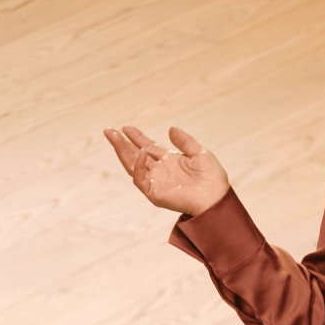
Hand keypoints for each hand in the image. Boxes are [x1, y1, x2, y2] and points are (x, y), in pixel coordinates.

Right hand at [105, 125, 230, 217]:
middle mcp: (159, 171)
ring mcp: (155, 182)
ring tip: (114, 137)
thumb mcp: (199, 152)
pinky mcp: (154, 194)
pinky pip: (140, 179)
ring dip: (121, 151)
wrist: (216, 197)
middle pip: (135, 155)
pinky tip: (140, 152)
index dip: (136, 137)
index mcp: (168, 160)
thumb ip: (185, 141)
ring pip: (132, 165)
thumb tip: (171, 128)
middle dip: (121, 143)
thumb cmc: (212, 178)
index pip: (147, 146)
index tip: (126, 127)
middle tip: (108, 130)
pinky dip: (138, 166)